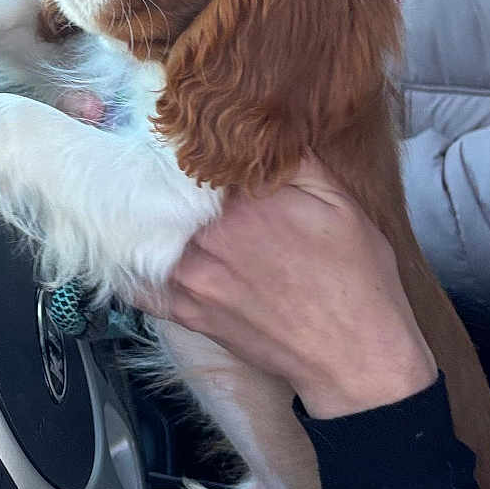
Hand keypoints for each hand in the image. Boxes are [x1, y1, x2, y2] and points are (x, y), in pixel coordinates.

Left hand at [142, 157, 436, 417]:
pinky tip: (134, 250)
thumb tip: (259, 129)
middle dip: (174, 181)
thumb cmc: (356, 279)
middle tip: (173, 170)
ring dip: (153, 217)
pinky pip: (140, 285)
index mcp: (243, 205)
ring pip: (151, 232)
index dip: (199, 149)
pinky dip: (133, 266)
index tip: (197, 142)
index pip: (200, 160)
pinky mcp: (186, 313)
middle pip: (171, 194)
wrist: (355, 359)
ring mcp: (192, 280)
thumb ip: (294, 162)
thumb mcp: (339, 204)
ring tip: (152, 202)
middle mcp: (207, 240)